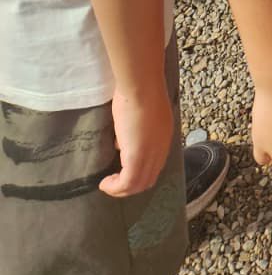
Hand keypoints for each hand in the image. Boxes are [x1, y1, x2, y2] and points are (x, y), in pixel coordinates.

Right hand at [100, 82, 175, 196]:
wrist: (141, 85)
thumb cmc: (139, 91)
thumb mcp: (138, 116)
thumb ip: (134, 131)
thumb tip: (121, 143)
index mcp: (164, 138)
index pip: (154, 164)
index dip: (140, 171)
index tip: (122, 169)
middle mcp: (161, 149)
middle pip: (148, 178)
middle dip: (131, 185)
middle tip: (114, 182)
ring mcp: (150, 155)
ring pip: (139, 184)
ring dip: (122, 189)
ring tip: (108, 185)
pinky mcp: (136, 158)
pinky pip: (127, 183)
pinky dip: (115, 188)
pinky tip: (104, 183)